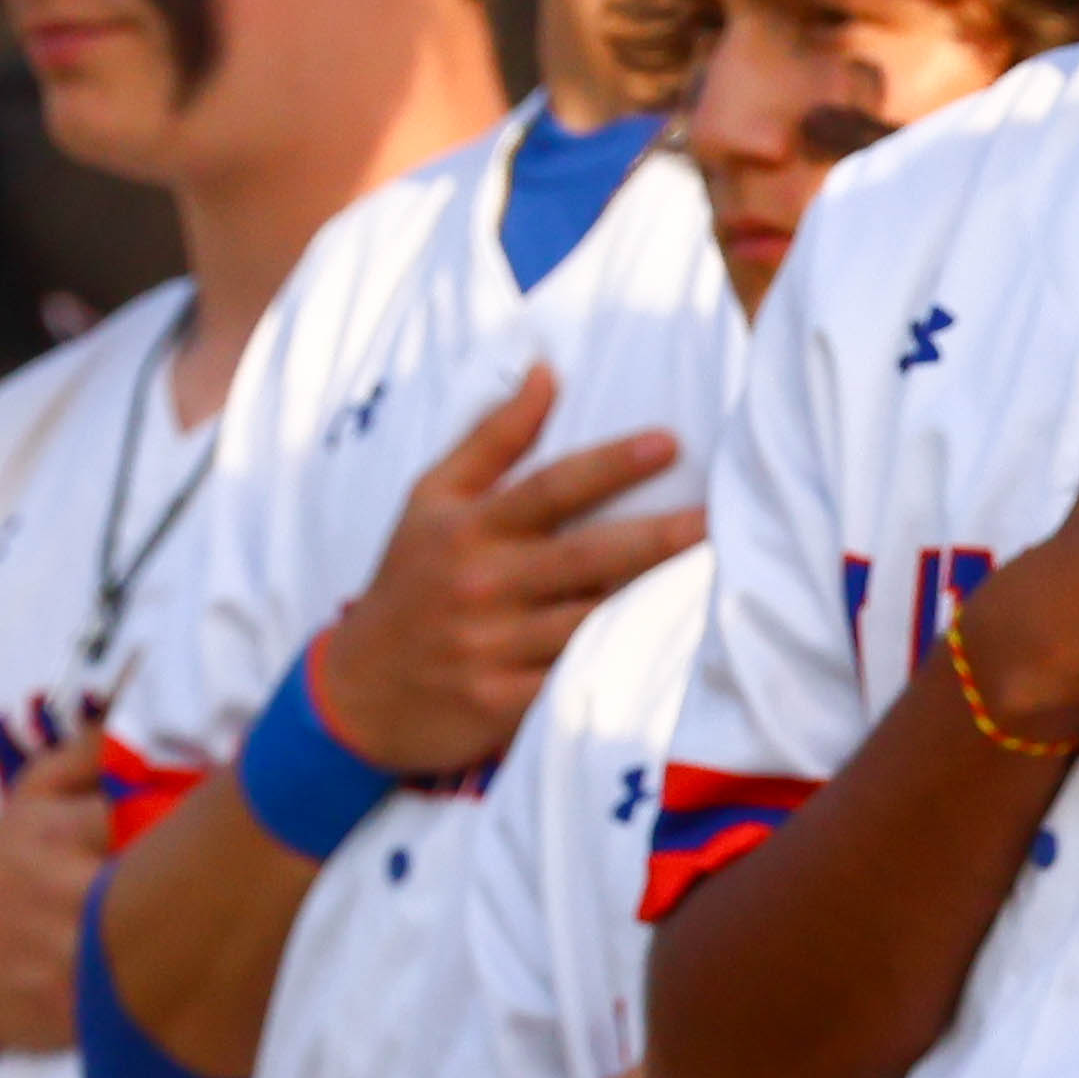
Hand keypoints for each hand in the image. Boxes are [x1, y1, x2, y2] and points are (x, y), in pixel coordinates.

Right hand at [307, 367, 699, 779]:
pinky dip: (618, 671)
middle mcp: (482, 586)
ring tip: (721, 582)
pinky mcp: (502, 706)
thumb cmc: (410, 581)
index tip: (669, 442)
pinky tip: (671, 655)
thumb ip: (492, 438)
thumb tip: (548, 371)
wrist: (358, 691)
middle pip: (587, 558)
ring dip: (653, 606)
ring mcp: (492, 649)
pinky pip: (573, 684)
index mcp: (469, 530)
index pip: (550, 488)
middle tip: (720, 518)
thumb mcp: (431, 501)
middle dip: (658, 539)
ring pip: (589, 623)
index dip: (611, 464)